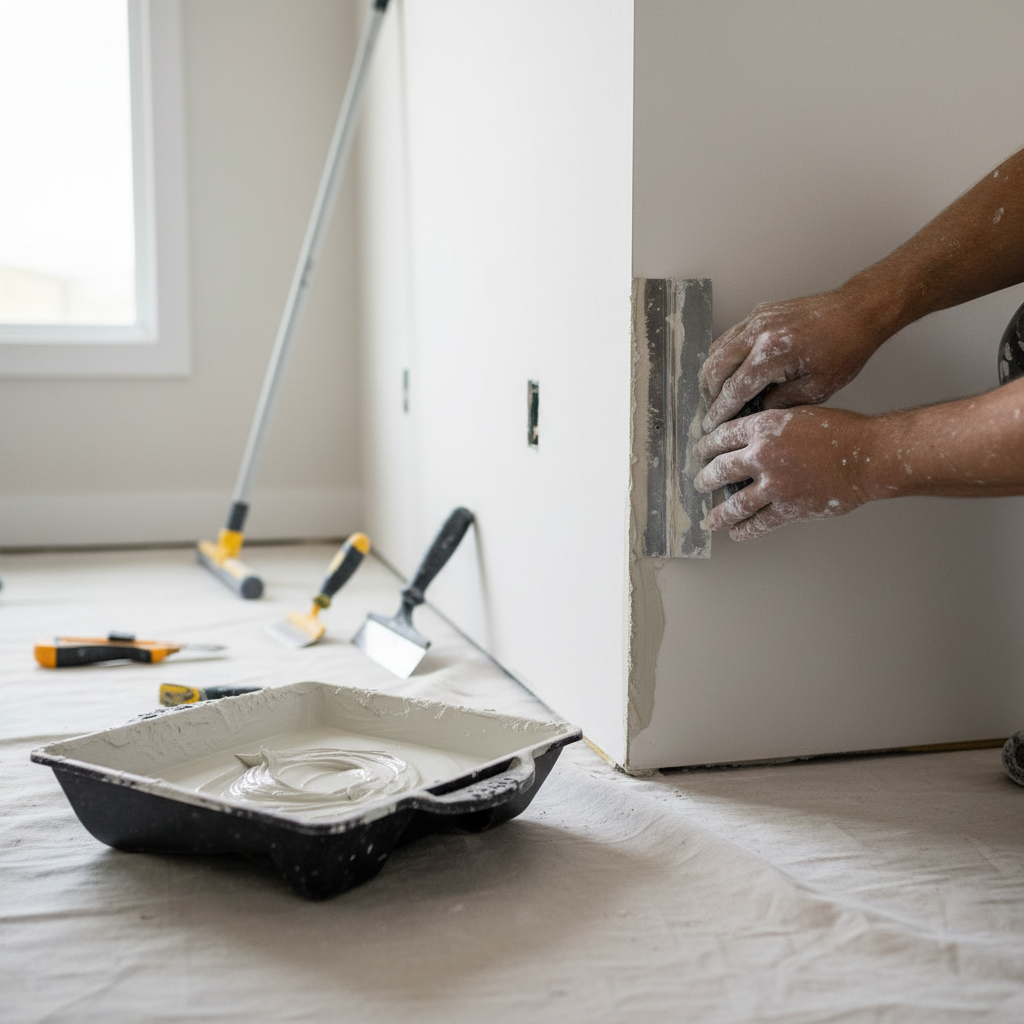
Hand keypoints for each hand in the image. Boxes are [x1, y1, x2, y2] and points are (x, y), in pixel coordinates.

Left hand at [693, 406, 873, 540]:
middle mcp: (762, 455)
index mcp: (763, 427)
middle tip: (701, 484)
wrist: (868, 456)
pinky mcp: (788, 508)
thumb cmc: (840, 432)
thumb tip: (747, 437)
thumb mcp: (797, 415)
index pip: (721, 436)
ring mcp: (774, 484)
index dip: (706, 446)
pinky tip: (737, 532)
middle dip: (705, 479)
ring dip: (719, 513)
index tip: (700, 452)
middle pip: (719, 469)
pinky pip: (758, 524)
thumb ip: (770, 426)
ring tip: (711, 518)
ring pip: (733, 503)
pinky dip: (744, 530)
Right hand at [699, 289, 886, 432]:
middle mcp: (757, 332)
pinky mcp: (757, 313)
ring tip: (719, 397)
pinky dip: (722, 358)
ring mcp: (755, 319)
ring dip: (712, 377)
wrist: (858, 311)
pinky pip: (727, 338)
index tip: (712, 427)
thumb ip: (781, 402)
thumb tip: (756, 410)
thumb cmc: (846, 348)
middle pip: (714, 370)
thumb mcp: (819, 389)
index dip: (720, 412)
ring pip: (715, 352)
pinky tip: (730, 373)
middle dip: (710, 396)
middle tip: (714, 414)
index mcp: (772, 352)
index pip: (733, 389)